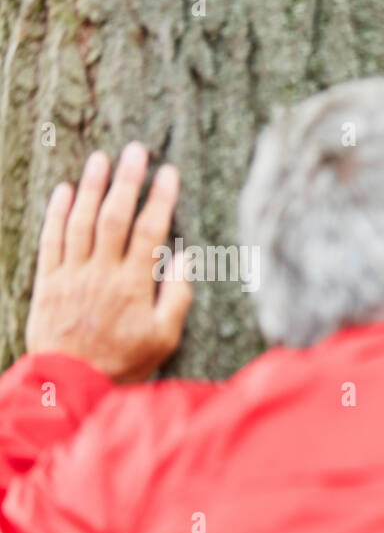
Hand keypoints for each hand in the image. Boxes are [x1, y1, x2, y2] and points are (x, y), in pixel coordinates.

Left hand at [26, 142, 191, 382]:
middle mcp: (101, 272)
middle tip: (135, 151)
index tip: (169, 173)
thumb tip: (184, 257)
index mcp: (133, 284)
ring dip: (91, 186)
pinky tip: (64, 190)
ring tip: (100, 158)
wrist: (71, 381)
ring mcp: (72, 273)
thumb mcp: (164, 337)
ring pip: (81, 220)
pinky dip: (57, 212)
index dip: (160, 199)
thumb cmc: (124, 361)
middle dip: (126, 180)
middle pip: (114, 216)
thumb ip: (176, 296)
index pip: (149, 231)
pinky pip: (51, 239)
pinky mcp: (49, 280)